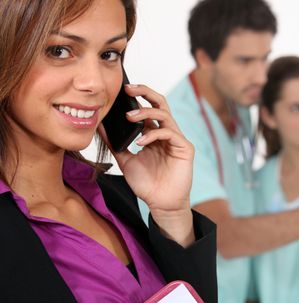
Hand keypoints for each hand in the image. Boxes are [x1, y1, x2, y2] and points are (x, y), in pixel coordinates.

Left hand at [98, 84, 194, 243]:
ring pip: (165, 115)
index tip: (121, 91)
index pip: (148, 108)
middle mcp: (167, 133)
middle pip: (160, 103)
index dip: (137, 97)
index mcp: (154, 133)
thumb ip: (116, 143)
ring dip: (146, 113)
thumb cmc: (147, 184)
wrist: (161, 203)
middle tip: (128, 89)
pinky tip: (141, 141)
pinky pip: (169, 133)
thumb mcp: (125, 160)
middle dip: (145, 93)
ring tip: (130, 118)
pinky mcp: (185, 148)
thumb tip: (100, 127)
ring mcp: (177, 139)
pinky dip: (153, 134)